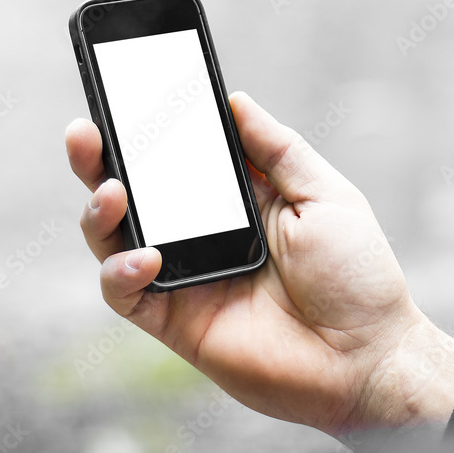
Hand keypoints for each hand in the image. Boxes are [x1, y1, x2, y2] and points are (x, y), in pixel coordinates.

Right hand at [65, 92, 453, 434]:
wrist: (367, 357)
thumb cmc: (358, 276)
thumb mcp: (325, 196)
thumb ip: (278, 150)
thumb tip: (235, 100)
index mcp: (239, 200)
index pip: (179, 158)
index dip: (148, 130)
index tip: (125, 95)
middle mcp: (204, 234)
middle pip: (135, 193)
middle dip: (100, 160)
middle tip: (85, 131)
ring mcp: (185, 278)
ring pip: (115, 240)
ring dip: (99, 212)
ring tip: (112, 191)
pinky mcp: (175, 321)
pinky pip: (126, 295)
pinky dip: (121, 272)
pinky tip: (145, 255)